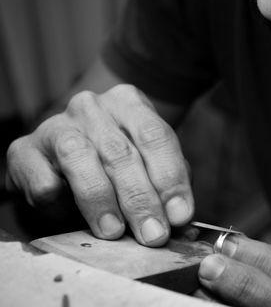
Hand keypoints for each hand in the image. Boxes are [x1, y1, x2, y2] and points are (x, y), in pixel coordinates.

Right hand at [5, 85, 193, 245]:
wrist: (61, 162)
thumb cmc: (116, 164)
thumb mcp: (149, 166)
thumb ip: (166, 186)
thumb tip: (181, 219)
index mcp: (129, 103)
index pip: (155, 136)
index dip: (170, 178)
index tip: (179, 215)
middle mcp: (92, 107)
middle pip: (121, 151)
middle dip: (140, 199)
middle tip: (153, 234)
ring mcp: (56, 125)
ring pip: (79, 158)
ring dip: (100, 200)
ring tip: (114, 231)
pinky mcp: (23, 150)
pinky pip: (42, 179)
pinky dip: (57, 201)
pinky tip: (68, 215)